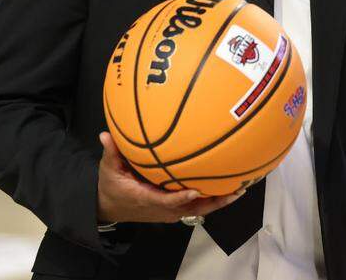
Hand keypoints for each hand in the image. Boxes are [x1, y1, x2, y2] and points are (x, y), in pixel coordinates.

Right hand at [96, 132, 242, 223]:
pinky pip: (197, 205)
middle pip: (193, 208)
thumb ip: (111, 152)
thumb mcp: (108, 170)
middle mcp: (163, 209)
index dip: (182, 197)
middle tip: (236, 190)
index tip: (196, 188)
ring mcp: (170, 211)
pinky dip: (212, 198)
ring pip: (199, 209)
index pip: (167, 201)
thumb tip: (105, 135)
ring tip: (240, 189)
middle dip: (214, 201)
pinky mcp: (175, 209)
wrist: (110, 207)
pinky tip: (227, 187)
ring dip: (219, 200)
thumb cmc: (112, 187)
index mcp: (147, 199)